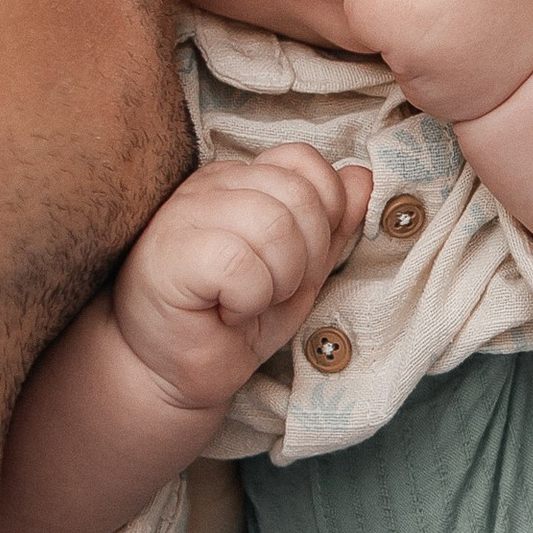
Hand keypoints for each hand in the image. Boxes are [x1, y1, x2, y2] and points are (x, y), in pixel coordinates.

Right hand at [110, 146, 372, 418]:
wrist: (173, 371)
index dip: (323, 215)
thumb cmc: (232, 320)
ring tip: (248, 301)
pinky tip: (225, 311)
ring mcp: (184, 213)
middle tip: (271, 290)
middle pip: (298, 194)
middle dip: (305, 257)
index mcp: (240, 179)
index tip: (298, 263)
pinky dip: (248, 299)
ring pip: (273, 224)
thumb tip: (362, 178)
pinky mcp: (171, 252)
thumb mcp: (300, 270)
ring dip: (278, 281)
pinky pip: (241, 263)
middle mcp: (210, 185)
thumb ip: (331, 225)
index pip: (304, 161)